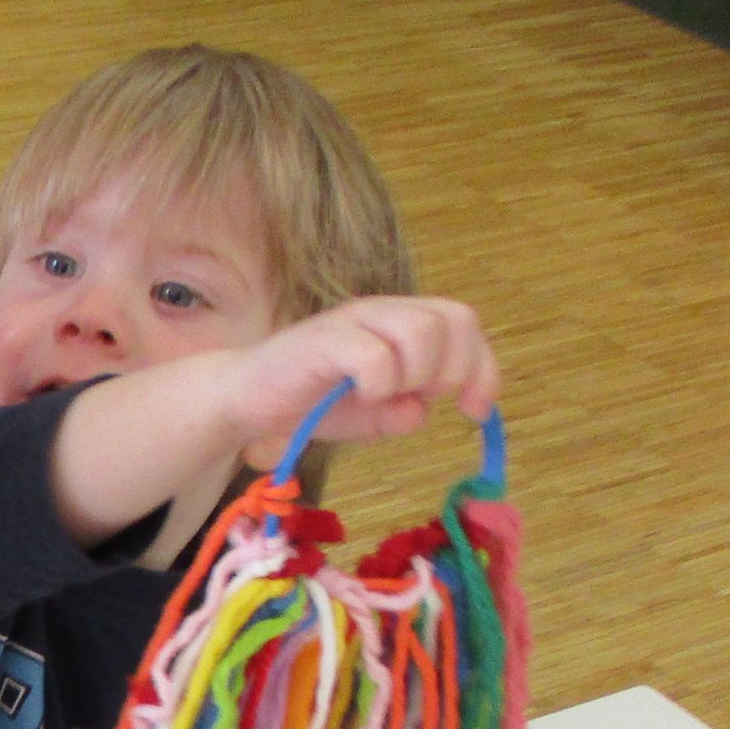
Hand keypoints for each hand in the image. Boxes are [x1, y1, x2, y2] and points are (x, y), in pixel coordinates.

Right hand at [219, 296, 500, 453]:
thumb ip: (404, 413)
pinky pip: (374, 355)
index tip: (474, 411)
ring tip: (385, 395)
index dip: (482, 368)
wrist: (247, 399)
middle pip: (453, 319)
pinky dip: (379, 383)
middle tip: (418, 398)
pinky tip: (361, 395)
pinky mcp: (324, 340)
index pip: (464, 324)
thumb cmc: (312, 403)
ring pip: (420, 330)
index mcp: (401, 323)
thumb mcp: (373, 417)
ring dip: (416, 374)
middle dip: (450, 371)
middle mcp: (382, 312)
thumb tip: (420, 411)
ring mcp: (353, 321)